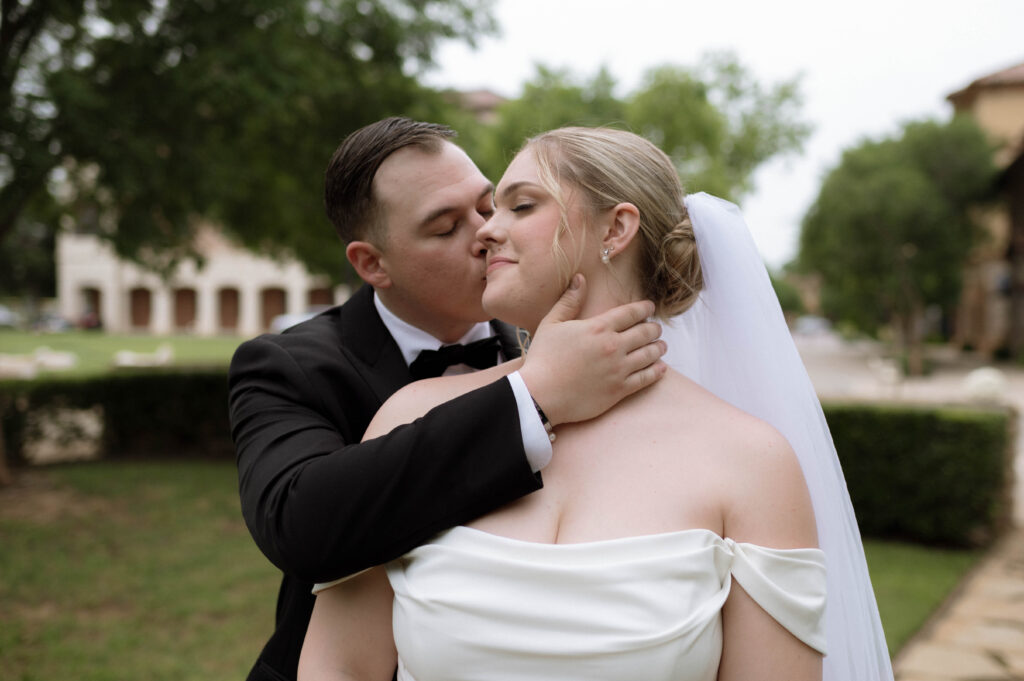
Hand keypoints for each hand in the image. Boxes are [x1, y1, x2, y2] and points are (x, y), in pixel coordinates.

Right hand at [518, 274, 666, 425]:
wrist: (540, 395)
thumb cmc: (542, 358)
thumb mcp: (551, 323)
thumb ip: (568, 301)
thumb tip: (580, 278)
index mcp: (598, 328)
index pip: (630, 313)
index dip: (644, 308)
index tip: (650, 308)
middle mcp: (613, 346)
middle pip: (645, 332)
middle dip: (654, 328)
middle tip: (656, 329)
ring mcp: (618, 369)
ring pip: (650, 354)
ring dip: (659, 348)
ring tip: (661, 346)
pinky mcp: (619, 390)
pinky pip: (646, 378)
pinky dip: (657, 371)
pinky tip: (661, 368)